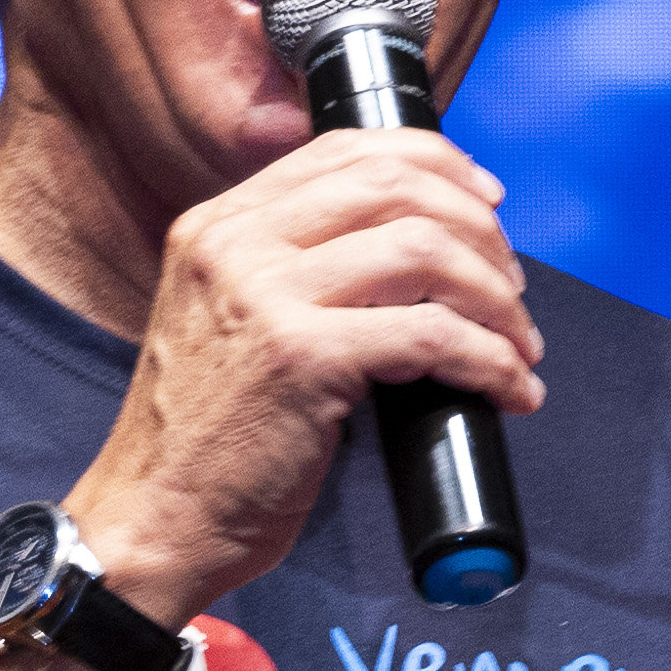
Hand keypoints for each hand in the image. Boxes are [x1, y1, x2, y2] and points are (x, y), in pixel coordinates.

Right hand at [67, 126, 540, 623]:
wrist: (154, 520)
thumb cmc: (206, 442)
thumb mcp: (232, 322)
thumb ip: (295, 274)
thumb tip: (416, 254)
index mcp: (220, 225)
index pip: (346, 150)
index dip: (436, 164)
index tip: (486, 200)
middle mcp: (236, 244)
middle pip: (395, 185)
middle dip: (479, 230)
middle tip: (510, 285)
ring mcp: (265, 296)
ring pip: (423, 250)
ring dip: (495, 298)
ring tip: (517, 344)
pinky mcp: (300, 357)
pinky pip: (430, 333)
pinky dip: (488, 359)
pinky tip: (506, 388)